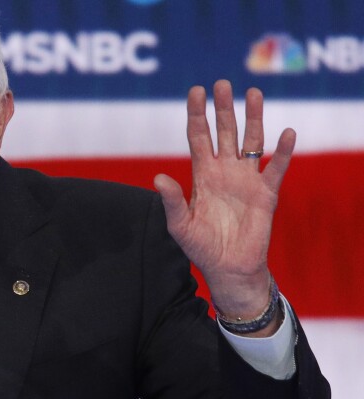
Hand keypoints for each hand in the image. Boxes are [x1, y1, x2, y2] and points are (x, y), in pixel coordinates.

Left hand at [154, 80, 294, 328]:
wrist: (228, 268)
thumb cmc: (201, 247)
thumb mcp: (180, 225)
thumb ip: (172, 201)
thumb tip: (158, 178)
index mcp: (202, 175)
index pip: (198, 137)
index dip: (197, 115)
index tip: (196, 91)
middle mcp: (225, 171)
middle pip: (225, 132)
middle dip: (223, 108)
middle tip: (222, 84)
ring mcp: (247, 180)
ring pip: (252, 141)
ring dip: (254, 119)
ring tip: (253, 94)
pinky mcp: (266, 193)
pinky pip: (277, 168)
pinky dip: (283, 152)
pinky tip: (287, 133)